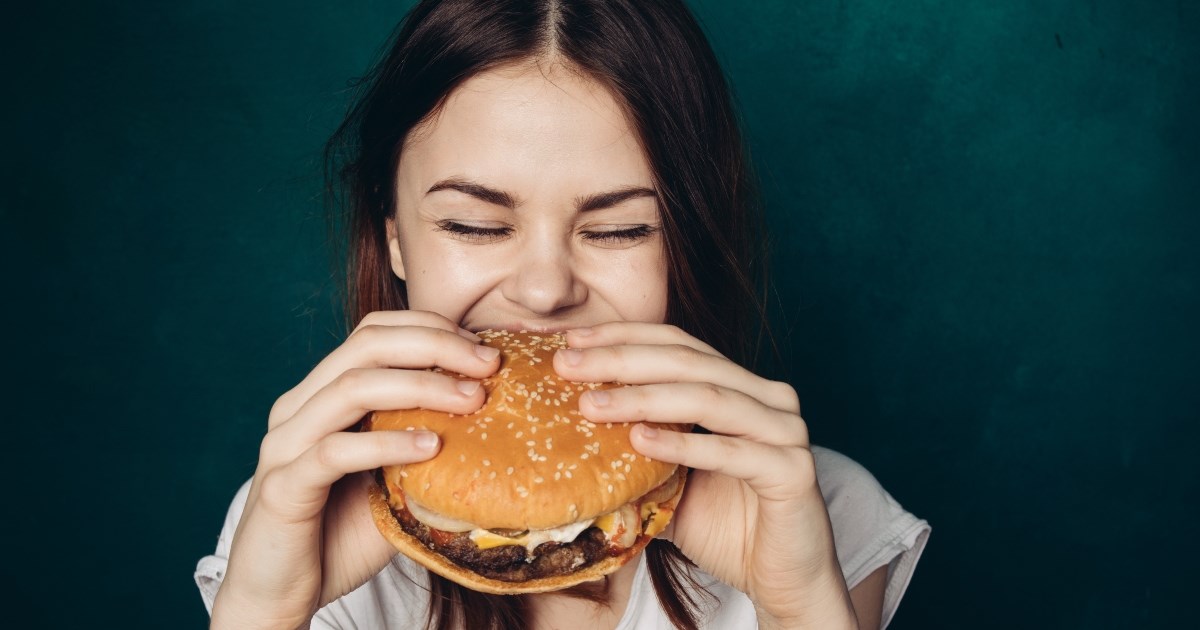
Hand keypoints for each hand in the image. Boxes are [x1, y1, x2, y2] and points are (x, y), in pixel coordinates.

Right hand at [211, 311, 501, 628]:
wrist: (282, 593)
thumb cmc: (341, 533)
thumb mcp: (393, 476)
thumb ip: (423, 441)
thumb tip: (494, 417)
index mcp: (320, 394)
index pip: (372, 332)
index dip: (430, 328)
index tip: (482, 348)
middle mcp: (298, 408)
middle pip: (366, 346)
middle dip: (435, 345)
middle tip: (489, 364)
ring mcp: (285, 444)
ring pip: (352, 389)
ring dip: (421, 386)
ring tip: (472, 399)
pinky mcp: (282, 486)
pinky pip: (335, 452)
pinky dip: (387, 443)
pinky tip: (431, 447)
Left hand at [554, 323, 856, 627]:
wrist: (782, 580)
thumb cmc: (726, 528)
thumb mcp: (669, 481)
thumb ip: (636, 450)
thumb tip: (563, 430)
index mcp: (741, 387)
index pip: (678, 344)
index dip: (624, 336)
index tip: (571, 339)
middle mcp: (769, 398)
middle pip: (688, 362)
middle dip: (622, 360)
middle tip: (567, 364)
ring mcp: (785, 431)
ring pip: (708, 398)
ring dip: (643, 398)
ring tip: (591, 404)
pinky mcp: (793, 470)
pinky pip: (732, 451)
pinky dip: (683, 444)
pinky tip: (639, 439)